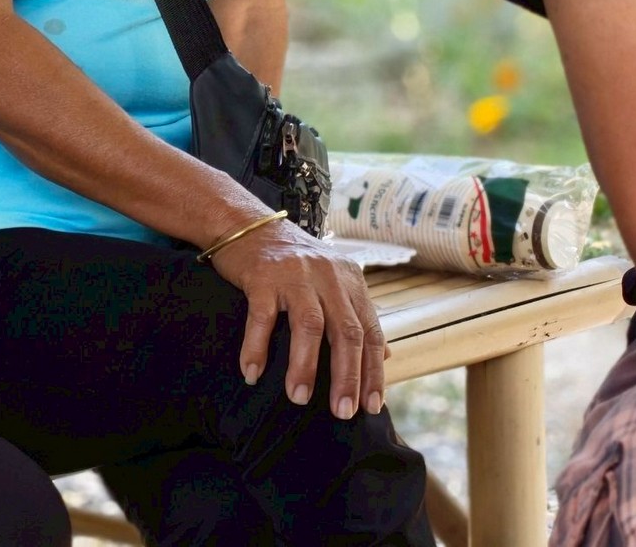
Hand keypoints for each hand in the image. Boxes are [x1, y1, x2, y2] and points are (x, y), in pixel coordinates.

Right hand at [207, 216, 385, 419]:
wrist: (246, 224)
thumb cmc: (291, 261)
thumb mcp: (333, 280)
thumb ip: (358, 315)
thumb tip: (389, 356)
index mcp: (349, 281)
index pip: (371, 332)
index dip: (373, 372)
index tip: (372, 406)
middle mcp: (328, 276)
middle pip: (346, 332)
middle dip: (347, 376)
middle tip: (343, 412)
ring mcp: (295, 274)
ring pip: (309, 326)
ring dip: (305, 367)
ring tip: (299, 398)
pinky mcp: (262, 275)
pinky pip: (262, 317)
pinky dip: (257, 347)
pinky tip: (252, 372)